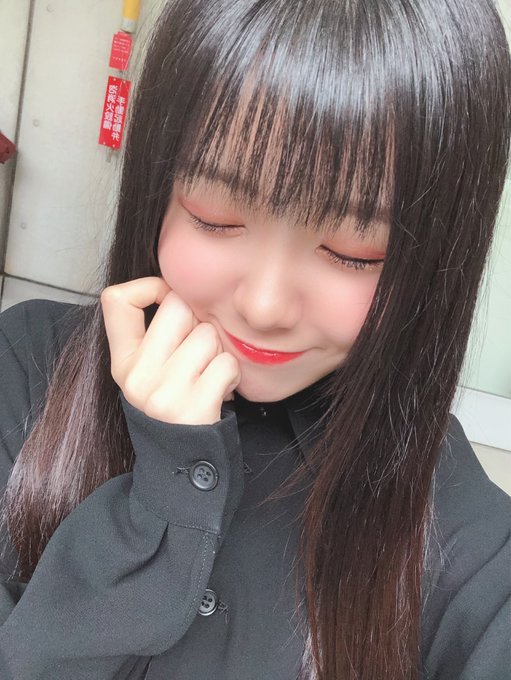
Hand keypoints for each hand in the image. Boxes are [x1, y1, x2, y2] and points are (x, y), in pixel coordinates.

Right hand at [100, 276, 240, 424]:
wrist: (181, 461)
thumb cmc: (173, 405)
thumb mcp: (148, 372)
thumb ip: (156, 334)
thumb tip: (182, 289)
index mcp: (122, 361)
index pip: (116, 298)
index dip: (150, 287)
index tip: (169, 302)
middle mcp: (135, 375)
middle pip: (178, 307)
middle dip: (199, 324)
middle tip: (198, 353)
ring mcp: (163, 392)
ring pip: (208, 334)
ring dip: (218, 353)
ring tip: (208, 376)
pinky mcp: (193, 406)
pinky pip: (227, 363)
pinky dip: (231, 375)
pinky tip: (219, 391)